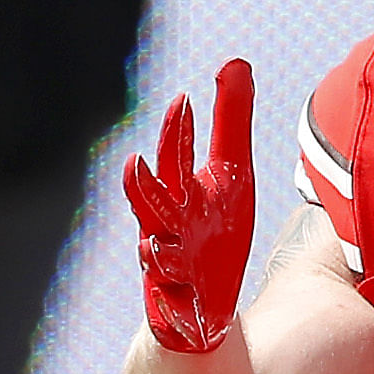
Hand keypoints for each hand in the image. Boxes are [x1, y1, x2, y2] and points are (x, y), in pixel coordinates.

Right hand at [126, 59, 256, 355]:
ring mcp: (168, 269)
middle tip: (137, 163)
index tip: (185, 101)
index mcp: (181, 194)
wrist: (198, 304)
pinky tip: (182, 311)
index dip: (177, 134)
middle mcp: (167, 228)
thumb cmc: (212, 229)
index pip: (175, 159)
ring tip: (151, 248)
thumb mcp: (229, 176)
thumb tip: (235, 62)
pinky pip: (171, 310)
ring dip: (153, 252)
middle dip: (144, 187)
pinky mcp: (176, 309)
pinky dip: (173, 310)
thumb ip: (230, 123)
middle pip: (152, 204)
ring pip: (153, 257)